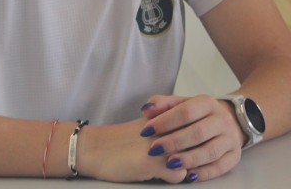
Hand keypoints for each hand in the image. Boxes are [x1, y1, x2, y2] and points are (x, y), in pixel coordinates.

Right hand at [75, 117, 193, 183]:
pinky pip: (179, 174)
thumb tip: (191, 138)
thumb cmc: (120, 139)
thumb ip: (168, 124)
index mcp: (162, 114)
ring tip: (177, 168)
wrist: (93, 148)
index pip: (195, 121)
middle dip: (198, 151)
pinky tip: (164, 175)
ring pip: (192, 158)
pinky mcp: (151, 163)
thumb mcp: (146, 124)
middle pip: (197, 139)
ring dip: (188, 165)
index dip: (198, 136)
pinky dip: (175, 178)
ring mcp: (159, 144)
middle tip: (188, 159)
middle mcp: (163, 126)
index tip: (195, 143)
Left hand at [138, 94, 244, 182]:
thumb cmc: (197, 114)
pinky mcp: (234, 156)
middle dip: (174, 142)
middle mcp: (222, 120)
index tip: (146, 131)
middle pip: (198, 132)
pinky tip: (188, 176)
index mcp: (207, 103)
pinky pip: (220, 167)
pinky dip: (203, 173)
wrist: (230, 120)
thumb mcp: (182, 103)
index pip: (185, 111)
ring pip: (210, 151)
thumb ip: (163, 104)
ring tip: (169, 164)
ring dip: (188, 159)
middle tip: (154, 150)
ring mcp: (230, 139)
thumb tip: (146, 109)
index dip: (164, 122)